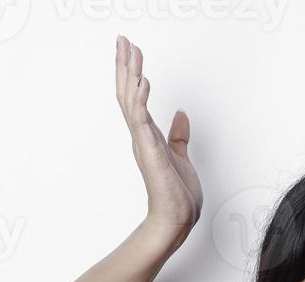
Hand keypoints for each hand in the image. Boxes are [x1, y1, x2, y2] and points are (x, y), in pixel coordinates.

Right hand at [115, 35, 202, 243]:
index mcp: (147, 135)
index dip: (132, 72)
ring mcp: (143, 142)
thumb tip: (181, 116)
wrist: (176, 218)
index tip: (130, 50)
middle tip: (122, 39)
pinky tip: (143, 81)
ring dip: (130, 74)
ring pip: (131, 100)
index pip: (136, 96)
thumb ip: (179, 135)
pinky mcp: (150, 151)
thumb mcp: (181, 156)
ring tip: (129, 50)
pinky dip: (141, 99)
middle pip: (128, 92)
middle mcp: (141, 135)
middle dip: (125, 64)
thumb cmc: (177, 194)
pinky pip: (142, 119)